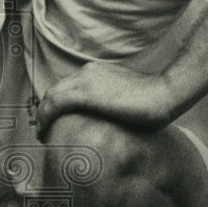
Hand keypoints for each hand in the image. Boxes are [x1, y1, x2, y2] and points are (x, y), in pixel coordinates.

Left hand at [35, 61, 178, 139]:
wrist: (165, 92)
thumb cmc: (155, 101)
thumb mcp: (127, 99)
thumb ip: (113, 104)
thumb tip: (112, 121)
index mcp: (97, 72)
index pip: (68, 87)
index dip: (57, 104)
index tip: (55, 121)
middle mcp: (88, 72)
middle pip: (55, 90)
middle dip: (45, 110)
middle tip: (43, 130)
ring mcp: (86, 80)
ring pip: (51, 97)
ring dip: (42, 116)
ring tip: (41, 134)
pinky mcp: (86, 93)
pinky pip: (55, 105)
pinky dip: (45, 119)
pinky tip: (44, 133)